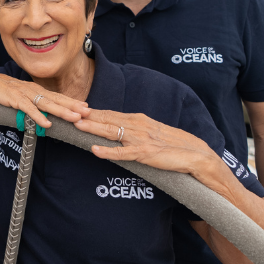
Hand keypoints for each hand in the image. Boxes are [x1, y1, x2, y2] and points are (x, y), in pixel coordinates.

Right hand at [0, 72, 89, 128]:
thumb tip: (46, 115)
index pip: (58, 96)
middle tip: (87, 112)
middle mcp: (34, 90)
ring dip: (61, 111)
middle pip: (57, 99)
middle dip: (73, 106)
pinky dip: (39, 117)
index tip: (86, 108)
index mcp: (37, 90)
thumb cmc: (4, 91)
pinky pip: (29, 110)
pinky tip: (47, 124)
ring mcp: (25, 94)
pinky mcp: (15, 100)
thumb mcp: (22, 96)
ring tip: (74, 118)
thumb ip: (34, 104)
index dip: (72, 102)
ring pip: (47, 104)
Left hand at [76, 109, 217, 177]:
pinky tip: (95, 151)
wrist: (196, 155)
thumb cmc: (171, 145)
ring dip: (93, 128)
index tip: (74, 108)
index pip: (110, 113)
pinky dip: (108, 152)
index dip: (91, 111)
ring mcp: (141, 139)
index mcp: (137, 120)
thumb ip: (132, 130)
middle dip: (86, 116)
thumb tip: (115, 129)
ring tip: (76, 125)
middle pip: (107, 118)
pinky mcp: (145, 154)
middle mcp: (137, 125)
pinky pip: (123, 153)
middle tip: (67, 112)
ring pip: (111, 132)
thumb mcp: (149, 133)